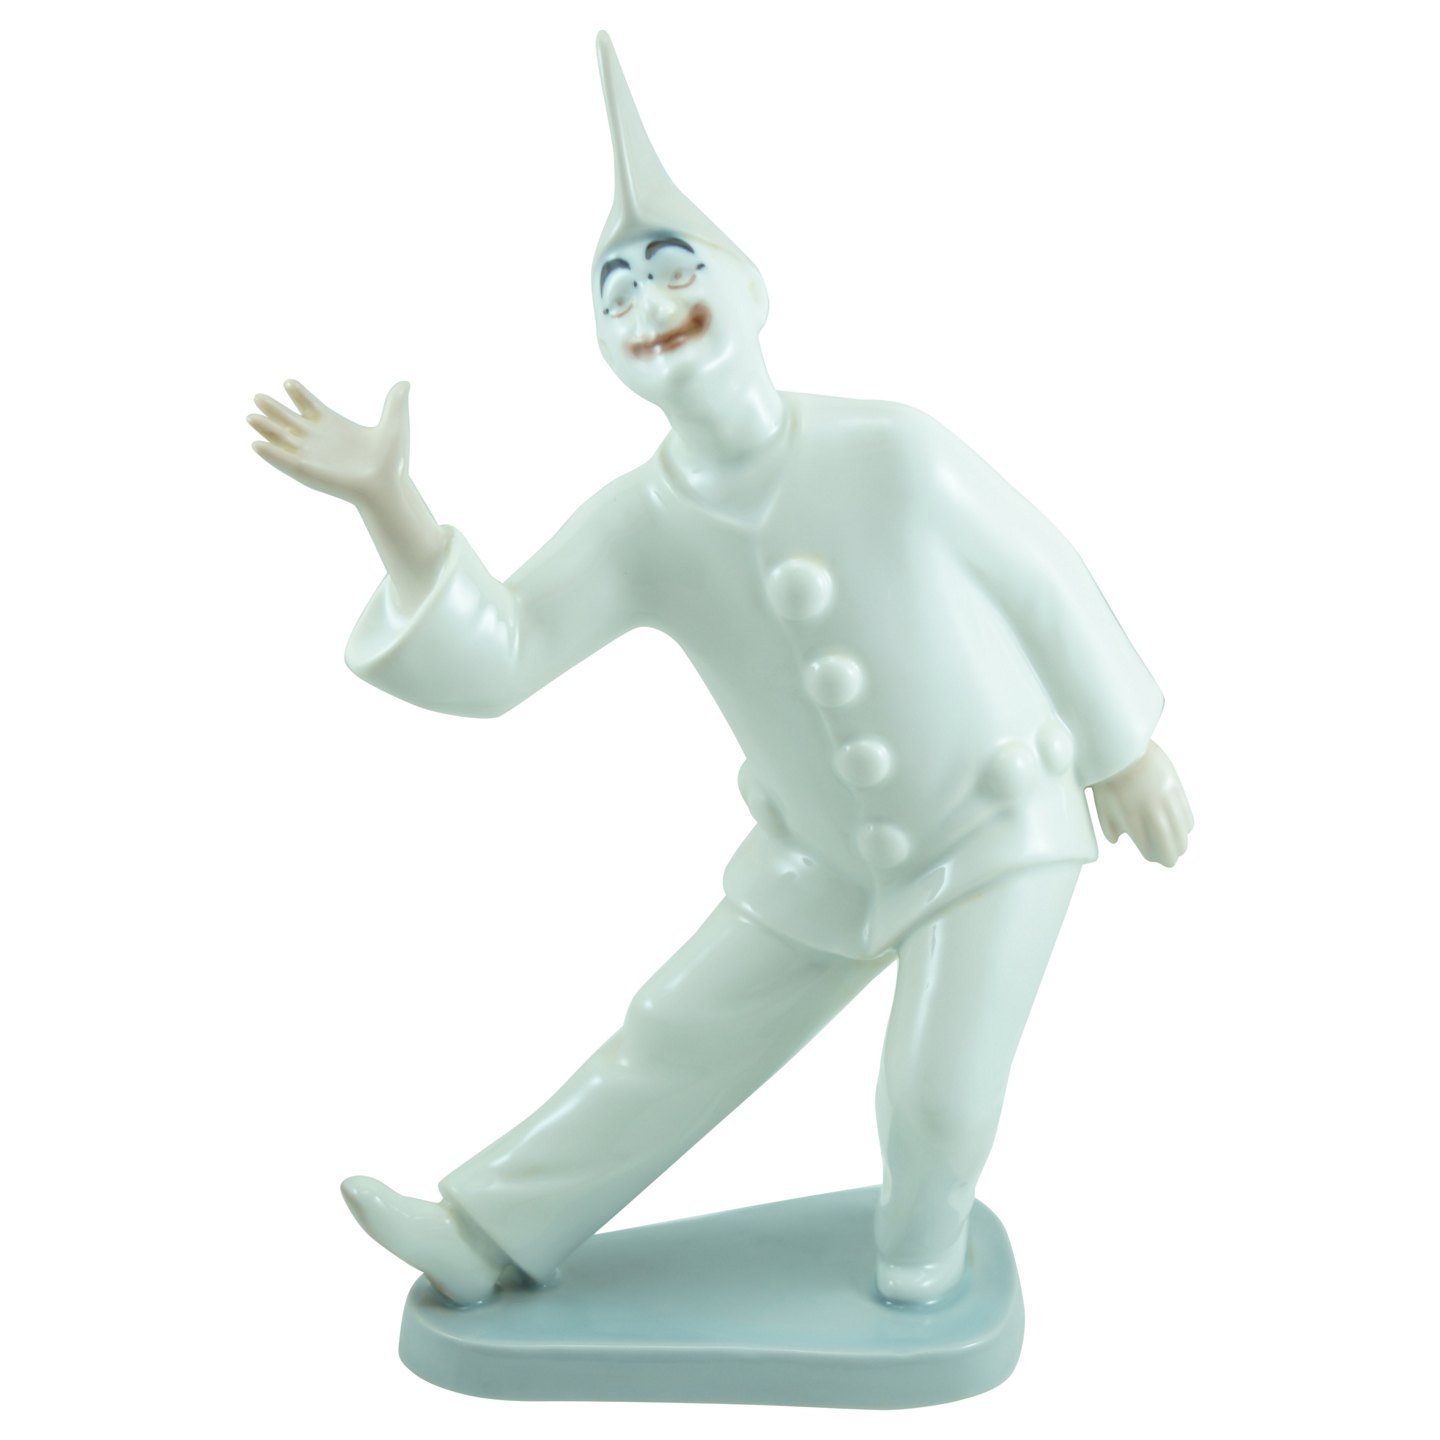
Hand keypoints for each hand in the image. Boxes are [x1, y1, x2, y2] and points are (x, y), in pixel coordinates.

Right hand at [249, 379, 410, 504]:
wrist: (389, 486)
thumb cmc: (392, 461)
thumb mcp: (393, 426)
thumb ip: (394, 403)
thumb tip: (405, 383)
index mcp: (335, 426)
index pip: (311, 406)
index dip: (299, 395)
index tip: (289, 382)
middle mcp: (320, 440)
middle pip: (290, 420)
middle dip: (274, 409)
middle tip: (258, 396)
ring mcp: (312, 455)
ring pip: (283, 439)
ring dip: (267, 429)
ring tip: (250, 417)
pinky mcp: (308, 471)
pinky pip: (285, 461)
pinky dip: (271, 453)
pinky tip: (256, 444)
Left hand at [1092, 741, 1192, 866]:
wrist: (1118, 745)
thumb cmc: (1105, 776)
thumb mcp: (1101, 804)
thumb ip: (1109, 827)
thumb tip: (1117, 841)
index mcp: (1133, 821)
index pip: (1153, 853)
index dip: (1153, 855)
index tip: (1150, 851)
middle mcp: (1154, 813)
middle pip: (1174, 849)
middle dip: (1169, 855)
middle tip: (1165, 852)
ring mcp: (1167, 800)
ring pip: (1184, 834)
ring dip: (1179, 840)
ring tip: (1172, 838)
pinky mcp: (1176, 787)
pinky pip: (1188, 817)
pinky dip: (1184, 824)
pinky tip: (1175, 821)